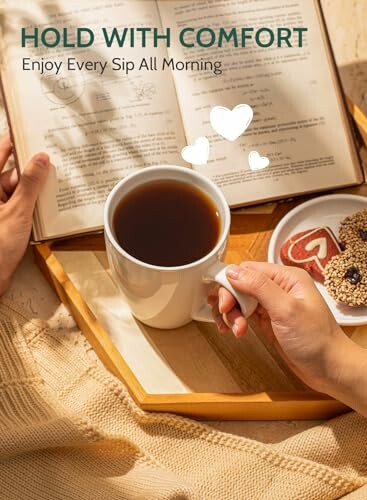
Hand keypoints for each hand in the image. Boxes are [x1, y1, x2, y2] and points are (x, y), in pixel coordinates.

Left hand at [0, 134, 49, 294]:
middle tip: (55, 165)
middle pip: (14, 171)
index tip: (33, 132)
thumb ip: (29, 184)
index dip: (16, 141)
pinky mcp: (5, 219)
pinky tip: (47, 207)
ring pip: (20, 189)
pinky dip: (34, 204)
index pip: (1, 152)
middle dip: (34, 170)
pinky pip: (21, 204)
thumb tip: (40, 159)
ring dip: (36, 190)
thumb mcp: (17, 211)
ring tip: (55, 188)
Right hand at [209, 261, 366, 414]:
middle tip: (227, 316)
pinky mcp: (268, 320)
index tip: (224, 302)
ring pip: (239, 299)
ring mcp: (272, 304)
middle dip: (230, 300)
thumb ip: (259, 287)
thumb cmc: (317, 340)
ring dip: (232, 313)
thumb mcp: (286, 310)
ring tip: (236, 330)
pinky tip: (236, 331)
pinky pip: (244, 313)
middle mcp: (278, 287)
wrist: (329, 369)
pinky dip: (236, 321)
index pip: (248, 269)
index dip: (231, 283)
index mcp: (287, 277)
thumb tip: (233, 271)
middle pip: (240, 284)